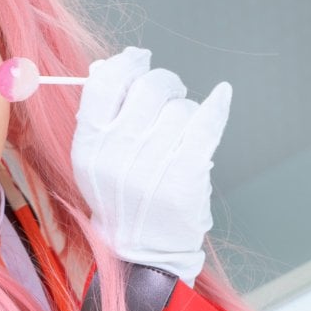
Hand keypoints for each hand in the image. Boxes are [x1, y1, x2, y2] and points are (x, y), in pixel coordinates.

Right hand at [70, 46, 230, 285]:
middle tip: (169, 94)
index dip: (126, 64)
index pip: (106, 84)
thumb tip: (112, 63)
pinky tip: (222, 96)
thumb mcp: (95, 160)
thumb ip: (100, 114)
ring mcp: (152, 165)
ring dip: (185, 111)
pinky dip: (217, 105)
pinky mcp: (186, 175)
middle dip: (165, 83)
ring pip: (181, 107)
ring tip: (179, 133)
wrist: (142, 250)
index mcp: (89, 146)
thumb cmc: (120, 198)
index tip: (139, 60)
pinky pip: (207, 122)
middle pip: (150, 87)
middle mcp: (117, 154)